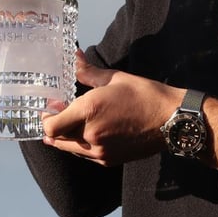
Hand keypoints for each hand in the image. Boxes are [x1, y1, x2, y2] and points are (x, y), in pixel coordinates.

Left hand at [40, 50, 181, 166]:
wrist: (171, 120)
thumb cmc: (145, 95)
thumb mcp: (115, 78)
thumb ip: (88, 71)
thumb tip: (75, 57)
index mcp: (89, 110)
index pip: (51, 125)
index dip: (46, 117)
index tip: (52, 107)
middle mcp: (90, 134)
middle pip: (57, 139)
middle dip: (55, 126)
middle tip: (60, 113)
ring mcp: (100, 151)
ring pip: (70, 149)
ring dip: (67, 137)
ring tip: (74, 122)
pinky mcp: (109, 159)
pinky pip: (85, 155)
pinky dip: (82, 145)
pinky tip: (90, 132)